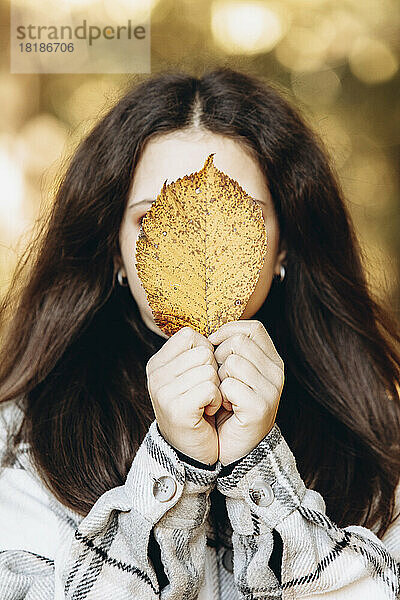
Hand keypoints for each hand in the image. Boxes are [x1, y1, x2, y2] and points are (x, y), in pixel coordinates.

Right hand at [146, 326, 221, 464]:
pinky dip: (216, 401)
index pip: (190, 336)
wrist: (193, 450)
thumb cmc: (198, 408)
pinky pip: (210, 388)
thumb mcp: (191, 375)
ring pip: (209, 370)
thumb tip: (215, 334)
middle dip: (214, 372)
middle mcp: (155, 376)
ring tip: (205, 403)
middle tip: (204, 394)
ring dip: (216, 388)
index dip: (206, 353)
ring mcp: (163, 392)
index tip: (200, 376)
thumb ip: (195, 352)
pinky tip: (207, 412)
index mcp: (157, 363)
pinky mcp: (177, 409)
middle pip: (203, 352)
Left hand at [207, 320, 283, 465]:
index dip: (229, 331)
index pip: (253, 328)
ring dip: (218, 378)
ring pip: (232, 362)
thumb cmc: (227, 405)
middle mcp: (276, 373)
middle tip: (219, 379)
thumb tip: (211, 333)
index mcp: (272, 360)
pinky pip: (229, 386)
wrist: (232, 446)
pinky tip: (224, 407)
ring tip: (222, 394)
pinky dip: (219, 395)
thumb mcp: (232, 372)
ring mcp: (271, 390)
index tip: (213, 345)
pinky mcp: (260, 408)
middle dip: (219, 357)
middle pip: (239, 342)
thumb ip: (230, 350)